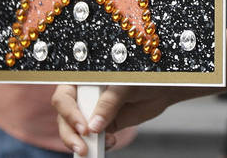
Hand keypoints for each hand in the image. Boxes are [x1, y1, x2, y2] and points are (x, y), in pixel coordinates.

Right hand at [52, 84, 171, 154]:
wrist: (162, 89)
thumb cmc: (143, 77)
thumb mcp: (126, 85)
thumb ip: (109, 102)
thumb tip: (95, 125)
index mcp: (84, 78)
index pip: (64, 96)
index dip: (70, 113)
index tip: (84, 128)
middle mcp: (84, 94)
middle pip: (65, 117)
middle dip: (71, 134)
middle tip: (83, 147)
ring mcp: (91, 111)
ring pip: (75, 130)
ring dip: (81, 143)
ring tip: (92, 150)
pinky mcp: (102, 124)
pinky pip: (92, 138)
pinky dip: (97, 145)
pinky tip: (110, 143)